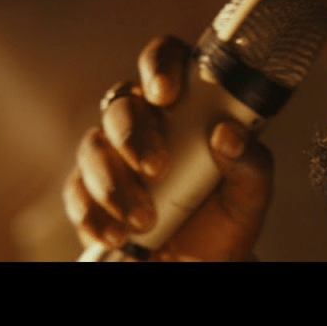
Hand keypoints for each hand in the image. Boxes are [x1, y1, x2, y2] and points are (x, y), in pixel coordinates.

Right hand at [63, 36, 273, 260]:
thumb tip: (228, 134)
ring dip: (114, 185)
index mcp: (183, 105)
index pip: (164, 60)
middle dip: (134, 136)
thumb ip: (250, 163)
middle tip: (156, 168)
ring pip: (92, 147)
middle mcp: (141, 121)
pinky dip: (93, 214)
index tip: (166, 94)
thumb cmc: (226, 218)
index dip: (159, 66)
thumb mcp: (250, 193)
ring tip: (145, 220)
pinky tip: (117, 234)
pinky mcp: (87, 192)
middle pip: (121, 105)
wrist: (200, 265)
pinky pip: (76, 192)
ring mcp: (110, 156)